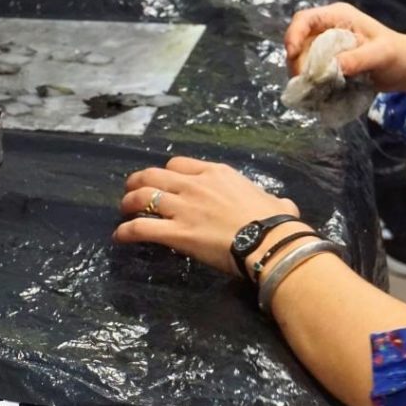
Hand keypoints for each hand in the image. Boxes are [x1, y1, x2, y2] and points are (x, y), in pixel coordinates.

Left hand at [115, 157, 300, 274]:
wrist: (269, 241)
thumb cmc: (276, 224)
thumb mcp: (277, 203)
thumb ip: (274, 201)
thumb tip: (285, 206)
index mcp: (217, 174)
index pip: (180, 164)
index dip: (166, 172)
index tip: (163, 181)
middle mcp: (195, 186)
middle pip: (154, 176)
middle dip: (139, 182)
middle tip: (132, 192)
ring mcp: (183, 208)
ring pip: (142, 197)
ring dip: (129, 203)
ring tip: (123, 211)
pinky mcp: (176, 233)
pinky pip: (141, 228)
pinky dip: (126, 231)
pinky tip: (120, 237)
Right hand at [284, 2, 405, 96]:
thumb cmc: (398, 54)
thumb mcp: (381, 54)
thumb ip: (357, 59)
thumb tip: (332, 68)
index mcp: (339, 16)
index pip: (305, 19)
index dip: (293, 35)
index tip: (292, 55)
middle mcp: (329, 29)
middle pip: (299, 41)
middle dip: (296, 61)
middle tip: (303, 81)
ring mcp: (327, 47)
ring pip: (302, 58)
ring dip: (302, 74)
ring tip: (310, 90)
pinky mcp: (329, 63)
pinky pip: (311, 71)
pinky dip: (310, 82)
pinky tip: (316, 93)